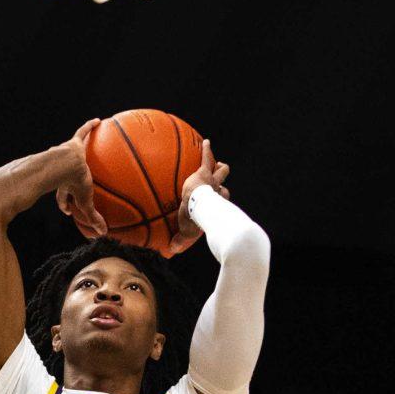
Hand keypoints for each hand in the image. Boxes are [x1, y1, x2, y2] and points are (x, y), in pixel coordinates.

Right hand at [53, 121, 107, 238]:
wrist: (64, 165)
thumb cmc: (72, 183)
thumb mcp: (85, 202)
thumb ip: (93, 217)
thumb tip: (102, 234)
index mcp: (62, 186)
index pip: (62, 197)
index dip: (64, 204)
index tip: (67, 209)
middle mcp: (62, 171)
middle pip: (65, 175)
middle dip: (67, 180)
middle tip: (72, 181)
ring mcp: (67, 156)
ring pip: (72, 154)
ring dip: (78, 150)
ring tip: (84, 145)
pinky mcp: (74, 142)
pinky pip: (83, 132)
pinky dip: (89, 126)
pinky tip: (99, 120)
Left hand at [165, 138, 227, 256]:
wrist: (200, 207)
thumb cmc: (196, 221)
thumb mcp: (188, 232)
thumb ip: (180, 240)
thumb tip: (171, 251)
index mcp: (217, 204)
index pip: (223, 197)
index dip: (221, 196)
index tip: (219, 194)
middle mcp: (219, 191)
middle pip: (224, 181)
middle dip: (222, 176)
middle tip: (220, 172)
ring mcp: (213, 181)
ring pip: (222, 170)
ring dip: (218, 165)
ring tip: (216, 160)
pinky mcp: (204, 172)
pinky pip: (206, 157)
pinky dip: (206, 150)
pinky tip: (206, 142)